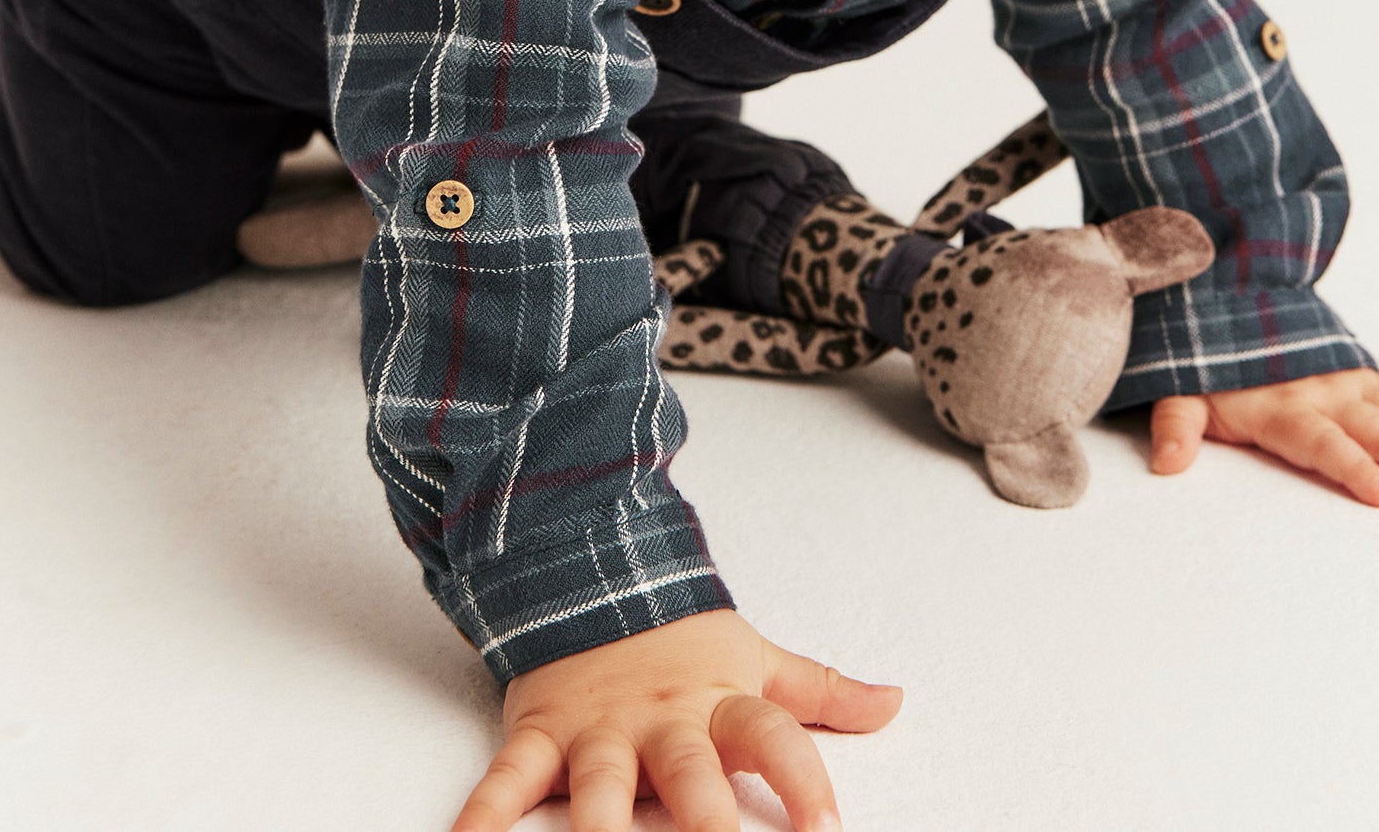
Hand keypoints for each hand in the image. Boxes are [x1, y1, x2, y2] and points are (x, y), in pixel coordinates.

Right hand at [450, 608, 902, 830]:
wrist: (592, 572)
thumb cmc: (682, 639)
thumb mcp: (756, 661)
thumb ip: (821, 692)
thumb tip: (893, 703)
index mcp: (718, 704)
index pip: (774, 738)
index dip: (804, 781)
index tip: (830, 830)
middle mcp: (662, 723)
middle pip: (690, 774)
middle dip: (705, 823)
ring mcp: (598, 732)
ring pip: (600, 786)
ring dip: (602, 826)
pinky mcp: (542, 735)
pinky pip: (509, 778)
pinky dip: (485, 812)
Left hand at [1150, 368, 1378, 504]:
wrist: (1231, 294)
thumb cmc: (1209, 357)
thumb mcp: (1180, 389)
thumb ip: (1176, 426)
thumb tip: (1168, 464)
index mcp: (1282, 409)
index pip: (1322, 444)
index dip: (1352, 467)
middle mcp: (1324, 396)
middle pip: (1376, 432)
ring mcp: (1349, 383)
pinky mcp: (1364, 375)